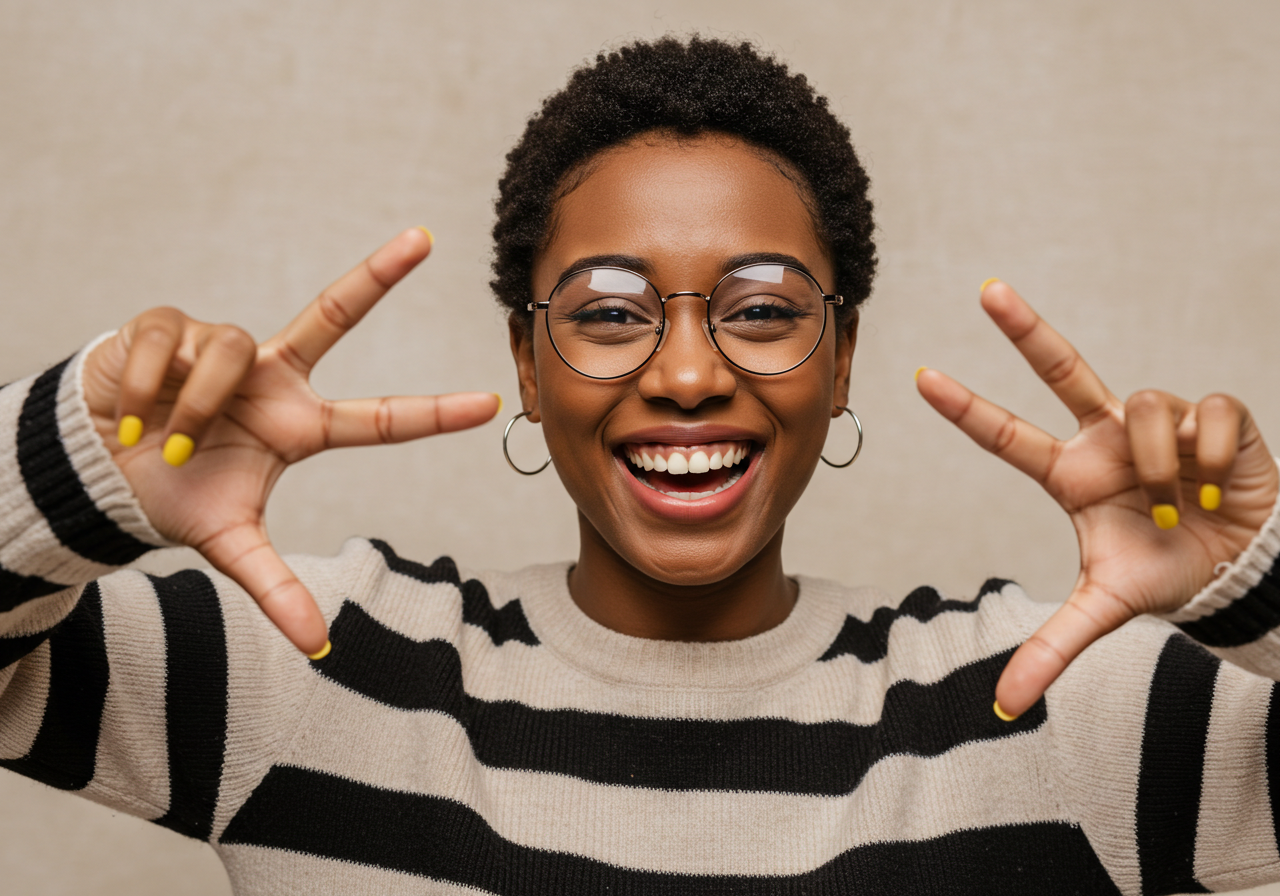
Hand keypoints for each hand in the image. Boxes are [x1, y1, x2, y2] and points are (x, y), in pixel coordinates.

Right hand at [81, 228, 500, 653]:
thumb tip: (318, 644)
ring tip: (158, 443)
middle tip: (423, 239)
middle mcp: (272, 374)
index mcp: (298, 424)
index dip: (432, 413)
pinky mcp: (170, 325)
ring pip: (230, 354)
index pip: (377, 418)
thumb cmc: (175, 494)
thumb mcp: (230, 544)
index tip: (491, 405)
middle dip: (378, 273)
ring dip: (192, 407)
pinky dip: (146, 388)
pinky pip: (170, 343)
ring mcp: (225, 344)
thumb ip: (275, 587)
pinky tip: (127, 414)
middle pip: (332, 313)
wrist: (99, 468)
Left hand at [917, 280, 1278, 717]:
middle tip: (986, 290)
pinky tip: (1221, 482)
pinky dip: (1213, 452)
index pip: (1008, 436)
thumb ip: (1052, 647)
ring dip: (1160, 461)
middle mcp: (1106, 437)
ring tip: (1182, 501)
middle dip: (1026, 327)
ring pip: (1141, 406)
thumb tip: (1003, 704)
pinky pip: (1204, 410)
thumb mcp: (1105, 609)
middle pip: (1063, 367)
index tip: (919, 377)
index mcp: (1071, 474)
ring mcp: (1156, 421)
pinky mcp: (1212, 413)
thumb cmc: (1167, 574)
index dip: (966, 409)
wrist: (1242, 570)